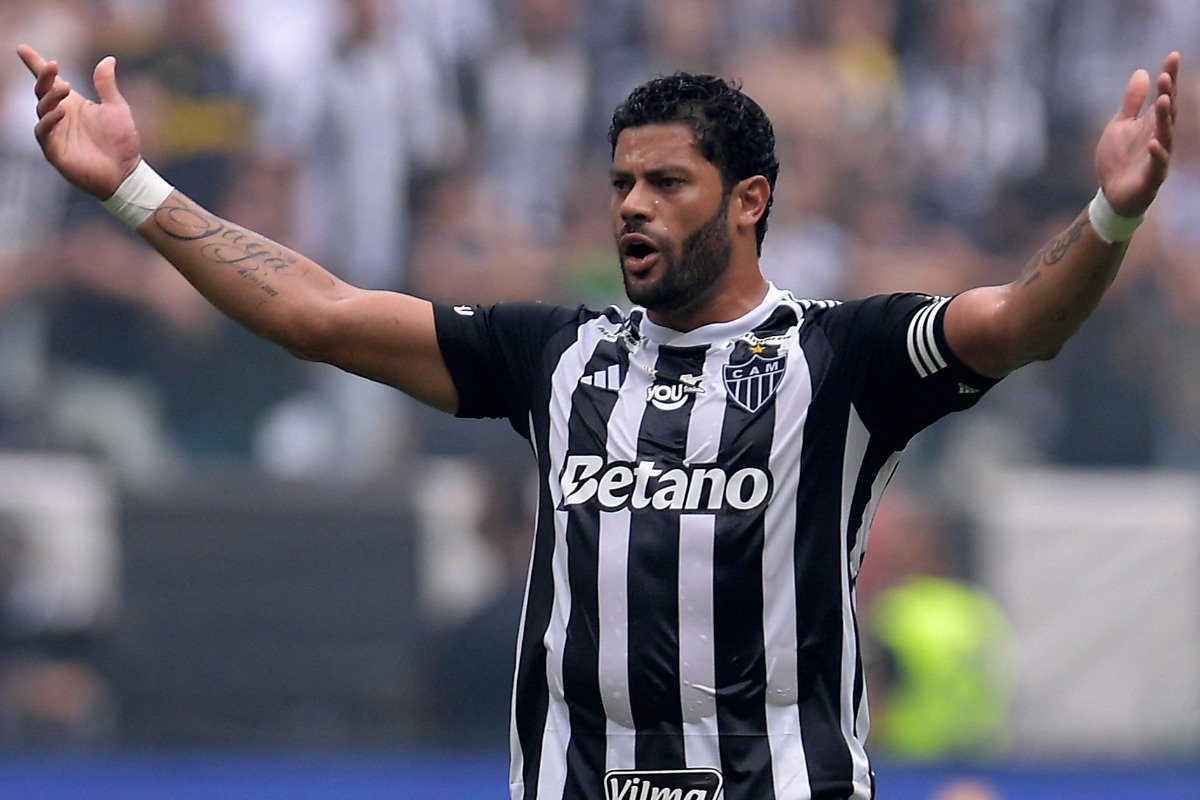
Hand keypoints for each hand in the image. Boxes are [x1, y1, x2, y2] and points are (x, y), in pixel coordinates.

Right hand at [16, 44, 141, 199]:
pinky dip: (49, 120)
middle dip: (44, 77)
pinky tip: (61, 112)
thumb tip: (108, 59)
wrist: (127, 173)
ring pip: (42, 110)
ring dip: (50, 97)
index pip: (49, 82)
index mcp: (72, 104)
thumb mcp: (116, 108)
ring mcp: (55, 133)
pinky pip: (44, 132)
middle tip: (54, 66)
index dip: (36, 64)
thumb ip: (107, 85)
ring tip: (65, 88)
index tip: (22, 48)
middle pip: (42, 92)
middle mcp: (60, 116)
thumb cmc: (121, 142)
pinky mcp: (55, 151)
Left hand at [1095, 52, 1179, 216]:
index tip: (1173, 56)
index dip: (1169, 77)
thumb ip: (1131, 102)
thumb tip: (1142, 72)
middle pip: (1168, 113)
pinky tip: (1153, 142)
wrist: (1111, 195)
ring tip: (1164, 100)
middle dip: (1168, 94)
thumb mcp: (1120, 125)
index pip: (1165, 97)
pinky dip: (1157, 153)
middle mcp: (1160, 137)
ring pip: (1166, 135)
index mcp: (1152, 124)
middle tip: (1166, 75)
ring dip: (1166, 118)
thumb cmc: (1119, 159)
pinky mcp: (1151, 177)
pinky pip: (1158, 164)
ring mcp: (1158, 157)